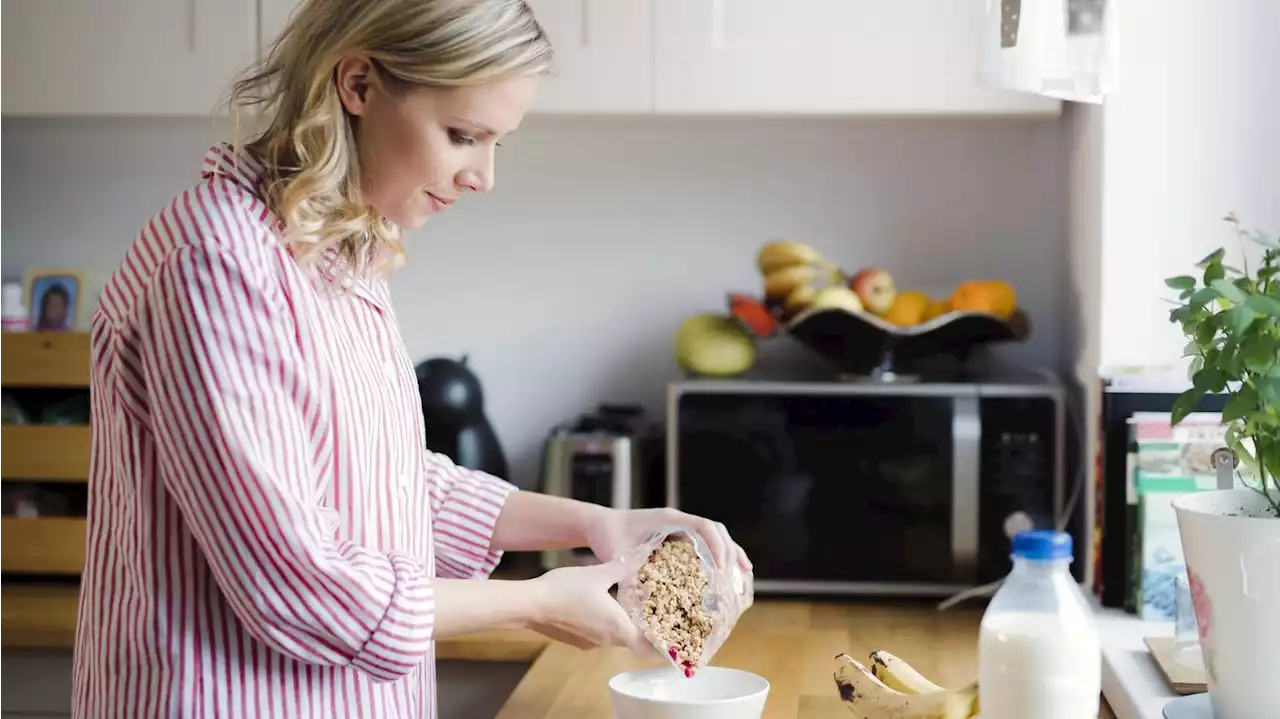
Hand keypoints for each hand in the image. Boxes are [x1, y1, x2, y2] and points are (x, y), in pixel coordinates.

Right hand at [528, 560, 658, 655]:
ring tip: (634, 610)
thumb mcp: (598, 573)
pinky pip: (601, 635)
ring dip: (626, 627)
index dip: (663, 648)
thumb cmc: (566, 589)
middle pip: (635, 641)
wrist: (532, 604)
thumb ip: (622, 567)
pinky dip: (609, 625)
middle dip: (646, 632)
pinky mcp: (578, 640)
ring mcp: (591, 642)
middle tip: (658, 618)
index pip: (649, 647)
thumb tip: (641, 555)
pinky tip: (605, 608)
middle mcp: (607, 640)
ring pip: (617, 637)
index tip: (675, 645)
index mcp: (618, 627)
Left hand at [584, 507, 752, 573]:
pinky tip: (725, 571)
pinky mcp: (677, 536)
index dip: (717, 546)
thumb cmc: (608, 538)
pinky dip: (718, 553)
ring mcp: (679, 527)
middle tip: (738, 576)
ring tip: (743, 573)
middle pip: (716, 530)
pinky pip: (704, 541)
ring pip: (714, 535)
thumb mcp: (619, 556)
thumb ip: (630, 574)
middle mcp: (678, 520)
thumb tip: (644, 604)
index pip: (704, 526)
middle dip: (731, 551)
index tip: (722, 569)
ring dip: (730, 551)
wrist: (599, 526)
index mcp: (669, 519)